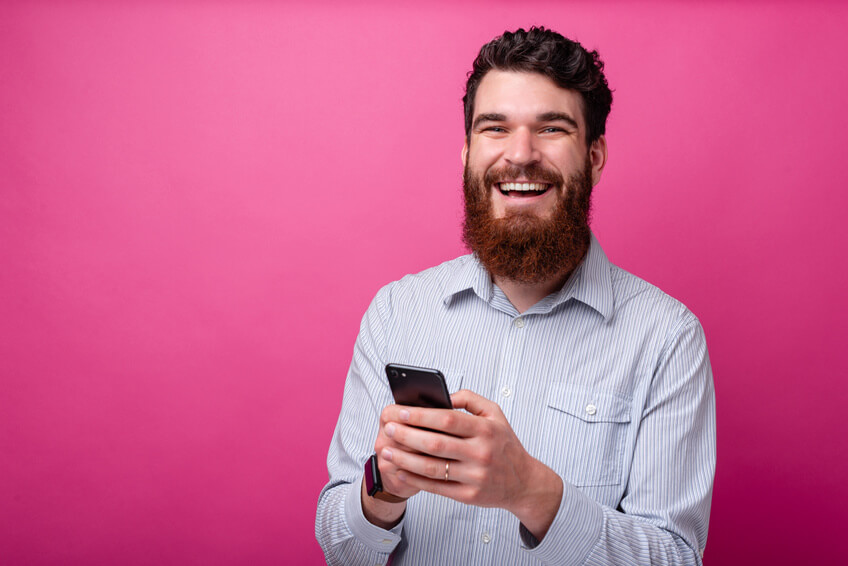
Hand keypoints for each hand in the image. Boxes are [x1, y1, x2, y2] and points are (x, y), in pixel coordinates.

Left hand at [379, 389, 562, 539]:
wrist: (524, 482)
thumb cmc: (505, 445)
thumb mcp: (495, 414)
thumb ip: (470, 399)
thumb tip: (443, 394)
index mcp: (485, 430)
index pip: (448, 420)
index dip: (421, 416)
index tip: (401, 412)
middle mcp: (480, 453)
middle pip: (436, 444)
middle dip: (407, 436)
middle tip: (389, 429)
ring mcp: (474, 476)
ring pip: (432, 467)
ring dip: (405, 459)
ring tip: (387, 451)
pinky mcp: (469, 495)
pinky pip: (436, 487)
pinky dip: (415, 479)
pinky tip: (401, 470)